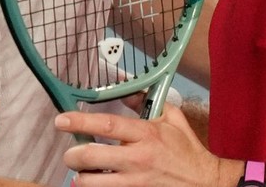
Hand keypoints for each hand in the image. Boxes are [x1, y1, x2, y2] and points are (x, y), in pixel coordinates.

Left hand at [55, 103, 236, 186]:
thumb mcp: (172, 118)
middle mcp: (137, 158)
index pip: (107, 124)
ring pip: (91, 182)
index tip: (61, 120)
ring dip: (81, 177)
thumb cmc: (186, 150)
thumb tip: (124, 89)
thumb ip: (146, 103)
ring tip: (83, 172)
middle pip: (90, 156)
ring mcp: (134, 182)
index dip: (80, 120)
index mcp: (146, 134)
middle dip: (72, 155)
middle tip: (70, 153)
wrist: (204, 183)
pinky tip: (99, 183)